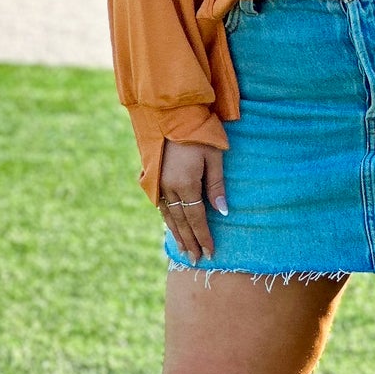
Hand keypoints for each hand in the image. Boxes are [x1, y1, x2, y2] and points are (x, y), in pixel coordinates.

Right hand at [159, 140, 227, 262]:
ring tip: (183, 249)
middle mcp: (169, 188)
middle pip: (181, 221)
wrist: (171, 113)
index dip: (204, 237)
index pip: (197, 219)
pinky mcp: (152, 177)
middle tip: (196, 259)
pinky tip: (171, 225)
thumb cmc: (200, 132)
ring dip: (176, 233)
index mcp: (186, 184)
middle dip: (190, 241)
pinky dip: (167, 218)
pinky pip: (160, 204)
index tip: (210, 252)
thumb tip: (222, 212)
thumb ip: (217, 185)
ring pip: (168, 215)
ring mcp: (158, 183)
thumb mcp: (214, 157)